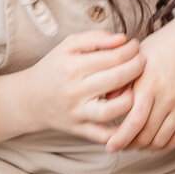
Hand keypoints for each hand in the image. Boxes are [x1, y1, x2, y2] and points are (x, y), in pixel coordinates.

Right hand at [25, 31, 142, 143]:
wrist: (30, 99)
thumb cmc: (55, 68)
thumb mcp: (68, 46)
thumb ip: (96, 38)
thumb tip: (123, 39)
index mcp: (72, 67)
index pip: (111, 57)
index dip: (130, 50)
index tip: (137, 46)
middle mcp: (74, 91)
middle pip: (115, 80)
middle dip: (136, 68)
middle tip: (144, 61)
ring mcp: (77, 113)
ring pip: (113, 110)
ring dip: (131, 98)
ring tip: (136, 87)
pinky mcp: (79, 130)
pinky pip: (104, 135)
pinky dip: (121, 132)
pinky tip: (131, 119)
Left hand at [106, 23, 174, 151]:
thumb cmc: (161, 47)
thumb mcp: (136, 58)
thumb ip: (121, 82)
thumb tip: (105, 104)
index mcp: (150, 84)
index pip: (133, 122)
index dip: (120, 139)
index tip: (109, 147)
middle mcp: (168, 96)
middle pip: (147, 134)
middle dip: (130, 145)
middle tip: (119, 147)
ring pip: (162, 139)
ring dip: (147, 147)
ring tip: (135, 145)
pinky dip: (165, 144)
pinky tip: (154, 143)